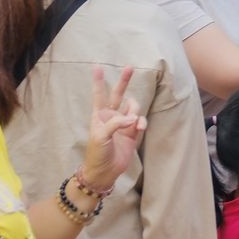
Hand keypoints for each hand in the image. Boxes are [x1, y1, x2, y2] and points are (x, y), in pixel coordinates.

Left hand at [80, 67, 145, 194]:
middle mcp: (111, 117)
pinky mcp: (133, 133)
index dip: (99, 82)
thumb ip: (116, 123)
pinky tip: (140, 128)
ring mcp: (123, 124)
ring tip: (135, 123)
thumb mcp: (100, 136)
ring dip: (136, 111)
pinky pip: (140, 121)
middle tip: (130, 67)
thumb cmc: (96, 153)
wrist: (105, 171)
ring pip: (133, 108)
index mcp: (99, 116)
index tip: (97, 67)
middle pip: (118, 95)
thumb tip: (134, 117)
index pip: (99, 95)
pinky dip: (142, 122)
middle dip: (124, 82)